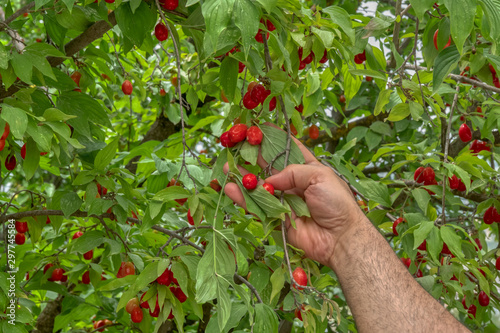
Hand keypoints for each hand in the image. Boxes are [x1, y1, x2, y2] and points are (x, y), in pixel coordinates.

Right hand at [223, 125, 365, 267]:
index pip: (289, 150)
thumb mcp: (318, 176)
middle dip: (253, 158)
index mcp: (307, 169)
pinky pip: (256, 207)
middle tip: (235, 148)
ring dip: (243, 178)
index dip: (274, 139)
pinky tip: (230, 188)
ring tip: (227, 168)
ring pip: (259, 188)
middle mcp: (294, 184)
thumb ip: (291, 172)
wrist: (340, 237)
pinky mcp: (276, 219)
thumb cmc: (336, 203)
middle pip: (269, 168)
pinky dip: (243, 199)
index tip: (259, 127)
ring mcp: (284, 201)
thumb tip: (268, 180)